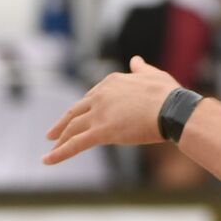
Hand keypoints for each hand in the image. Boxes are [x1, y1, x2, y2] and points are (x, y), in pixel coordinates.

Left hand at [43, 56, 180, 164]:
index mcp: (111, 82)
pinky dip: (60, 153)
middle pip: (75, 111)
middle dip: (62, 123)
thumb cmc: (168, 95)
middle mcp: (100, 96)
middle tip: (52, 133)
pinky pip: (76, 144)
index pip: (92, 97)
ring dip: (60, 139)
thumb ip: (141, 69)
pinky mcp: (101, 132)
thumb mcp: (153, 75)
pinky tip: (48, 160)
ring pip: (73, 128)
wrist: (172, 109)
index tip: (77, 117)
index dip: (83, 109)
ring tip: (50, 150)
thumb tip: (136, 59)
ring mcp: (99, 114)